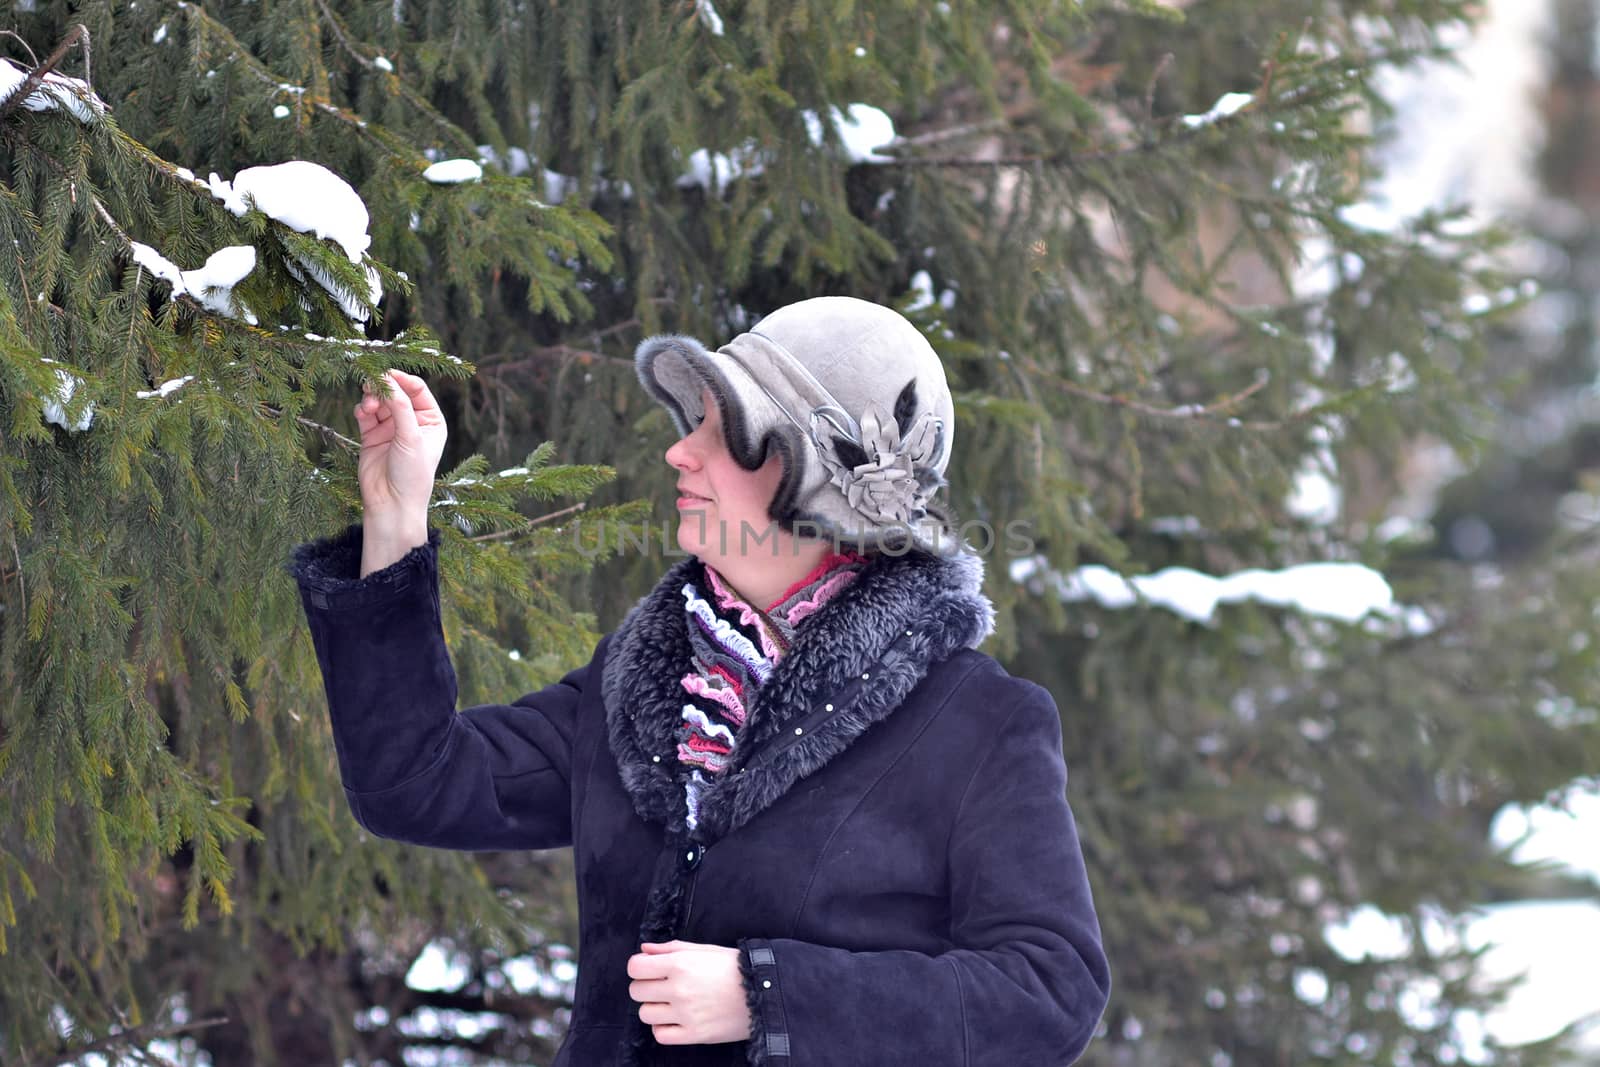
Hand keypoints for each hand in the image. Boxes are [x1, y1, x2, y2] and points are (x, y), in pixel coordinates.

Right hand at [353, 368, 447, 522]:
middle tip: (370, 386)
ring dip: (371, 399)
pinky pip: (365, 414)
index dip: (401, 379)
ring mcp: (391, 429)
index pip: (417, 390)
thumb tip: (386, 379)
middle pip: (396, 392)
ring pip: (378, 401)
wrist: (391, 504)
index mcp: (431, 421)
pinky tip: (362, 413)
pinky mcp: (372, 436)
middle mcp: (412, 423)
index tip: (385, 374)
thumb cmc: (411, 474)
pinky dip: (362, 409)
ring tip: (368, 406)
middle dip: (382, 388)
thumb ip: (400, 406)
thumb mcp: (411, 437)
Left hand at [627, 940, 752, 1045]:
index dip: (639, 968)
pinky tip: (676, 1019)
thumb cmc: (735, 967)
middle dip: (646, 987)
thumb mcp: (705, 949)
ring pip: (645, 1014)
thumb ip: (671, 948)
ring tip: (671, 1003)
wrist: (765, 992)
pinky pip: (660, 1035)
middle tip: (662, 986)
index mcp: (680, 964)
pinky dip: (663, 1027)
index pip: (635, 968)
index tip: (649, 969)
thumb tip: (644, 950)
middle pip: (636, 991)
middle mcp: (679, 989)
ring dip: (654, 1008)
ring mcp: (685, 1014)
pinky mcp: (694, 1034)